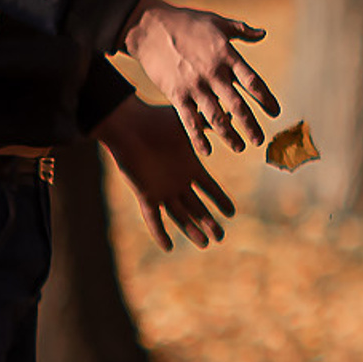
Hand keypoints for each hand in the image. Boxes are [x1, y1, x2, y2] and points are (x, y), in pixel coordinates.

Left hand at [97, 96, 235, 251]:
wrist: (130, 125)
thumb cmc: (157, 120)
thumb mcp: (189, 124)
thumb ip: (208, 126)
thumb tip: (230, 114)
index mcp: (190, 167)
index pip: (209, 189)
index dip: (220, 200)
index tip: (232, 212)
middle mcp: (177, 181)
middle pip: (196, 207)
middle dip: (209, 222)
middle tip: (220, 237)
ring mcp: (162, 189)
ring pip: (180, 215)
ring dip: (192, 230)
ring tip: (206, 244)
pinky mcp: (146, 194)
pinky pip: (153, 218)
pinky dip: (160, 232)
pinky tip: (168, 246)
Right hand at [120, 0, 277, 154]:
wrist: (148, 27)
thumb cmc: (186, 23)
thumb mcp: (218, 22)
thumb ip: (242, 30)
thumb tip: (263, 34)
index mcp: (227, 56)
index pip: (252, 82)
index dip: (266, 99)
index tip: (275, 112)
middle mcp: (213, 73)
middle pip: (237, 105)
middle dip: (250, 125)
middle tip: (260, 140)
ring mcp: (194, 85)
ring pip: (215, 117)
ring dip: (229, 135)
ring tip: (240, 148)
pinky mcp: (176, 93)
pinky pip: (189, 120)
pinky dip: (198, 137)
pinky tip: (207, 151)